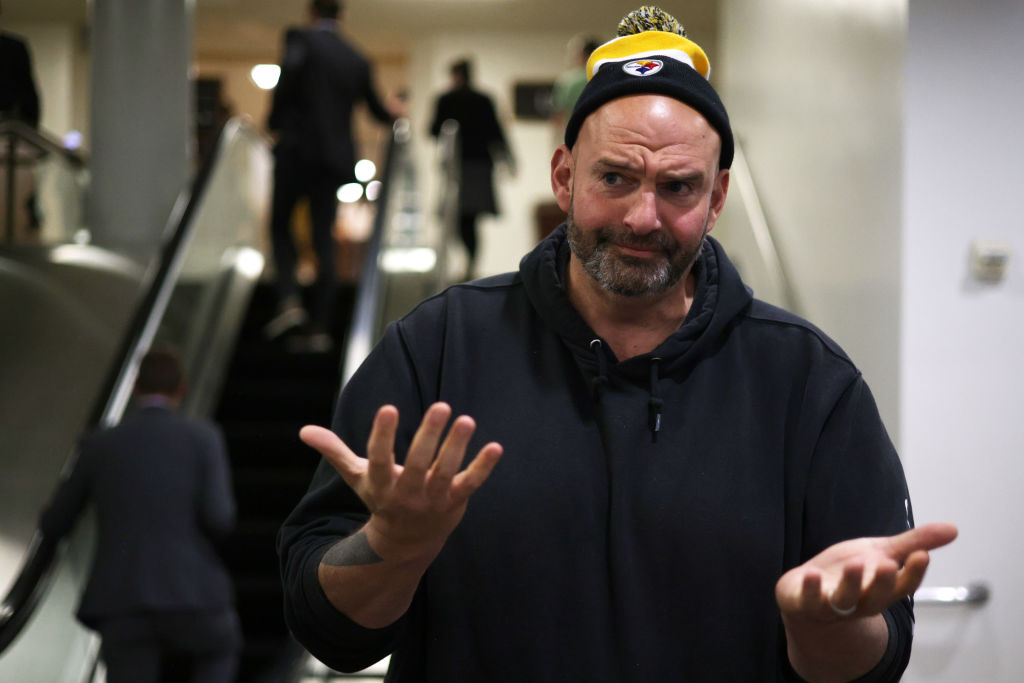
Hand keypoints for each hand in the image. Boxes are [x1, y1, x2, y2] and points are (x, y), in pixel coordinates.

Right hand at [300, 403, 502, 557]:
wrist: (407, 543)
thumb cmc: (382, 499)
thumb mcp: (358, 477)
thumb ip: (335, 451)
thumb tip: (304, 431)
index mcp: (381, 484)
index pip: (380, 457)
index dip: (383, 435)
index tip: (389, 408)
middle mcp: (406, 493)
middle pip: (417, 463)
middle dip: (428, 435)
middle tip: (441, 405)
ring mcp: (432, 499)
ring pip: (446, 472)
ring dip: (457, 447)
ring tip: (466, 419)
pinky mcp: (455, 501)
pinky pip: (471, 483)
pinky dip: (484, 467)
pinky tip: (496, 447)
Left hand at [776, 521, 957, 621]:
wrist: (807, 594)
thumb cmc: (850, 573)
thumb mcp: (882, 553)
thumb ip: (913, 542)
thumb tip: (954, 528)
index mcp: (882, 589)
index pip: (902, 586)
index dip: (913, 573)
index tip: (922, 555)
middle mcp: (860, 601)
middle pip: (876, 597)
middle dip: (883, 582)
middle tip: (888, 564)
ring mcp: (832, 605)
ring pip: (844, 600)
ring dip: (849, 584)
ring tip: (854, 565)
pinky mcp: (805, 603)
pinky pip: (808, 600)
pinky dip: (811, 589)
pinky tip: (812, 573)